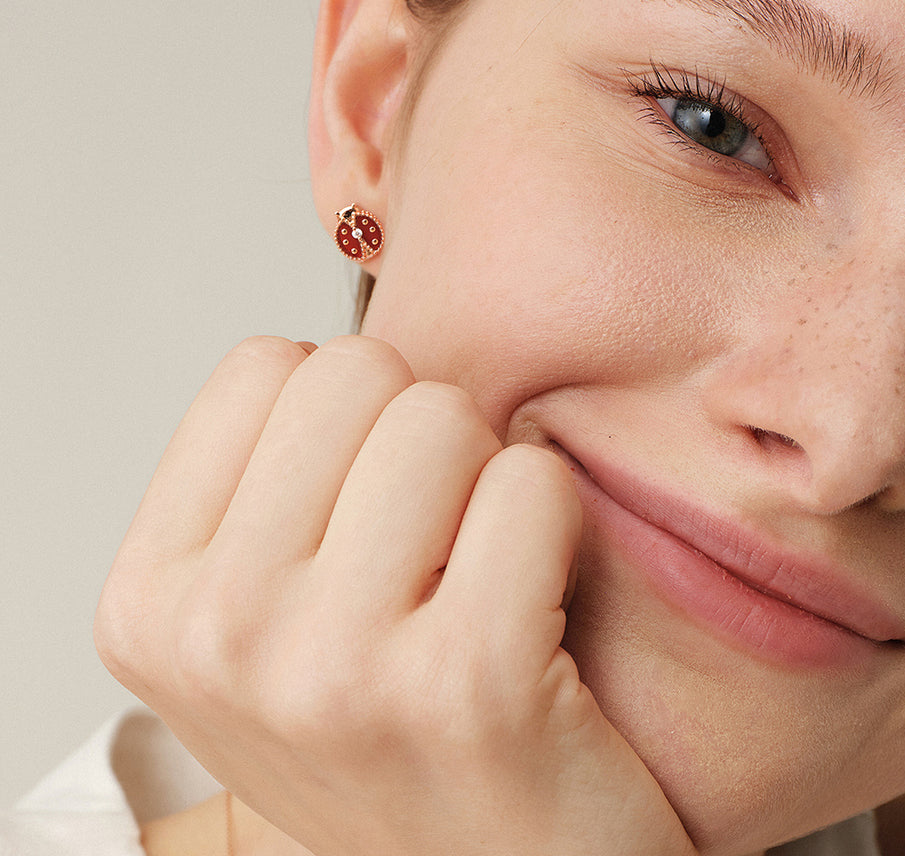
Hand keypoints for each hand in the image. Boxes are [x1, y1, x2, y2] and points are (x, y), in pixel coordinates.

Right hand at [95, 336, 696, 855]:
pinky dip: (555, 518)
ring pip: (443, 414)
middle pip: (356, 371)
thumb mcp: (264, 631)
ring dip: (485, 475)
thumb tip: (322, 357)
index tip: (361, 502)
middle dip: (418, 435)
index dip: (344, 415)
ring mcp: (334, 668)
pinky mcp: (467, 684)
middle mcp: (219, 636)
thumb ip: (262, 494)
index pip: (264, 365)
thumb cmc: (394, 743)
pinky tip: (539, 604)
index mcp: (152, 602)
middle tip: (435, 538)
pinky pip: (531, 479)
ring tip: (480, 572)